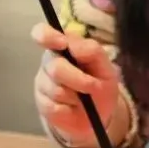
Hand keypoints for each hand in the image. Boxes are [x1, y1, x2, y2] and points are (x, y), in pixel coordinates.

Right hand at [32, 23, 120, 144]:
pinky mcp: (41, 104)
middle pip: (55, 67)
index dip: (47, 36)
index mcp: (64, 47)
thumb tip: (73, 46)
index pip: (43, 33)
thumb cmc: (101, 84)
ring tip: (85, 98)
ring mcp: (43, 83)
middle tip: (92, 86)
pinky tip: (75, 109)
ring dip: (77, 97)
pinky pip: (55, 108)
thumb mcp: (106, 68)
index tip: (61, 44)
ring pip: (56, 90)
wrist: (98, 114)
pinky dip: (71, 111)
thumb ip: (93, 52)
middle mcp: (49, 62)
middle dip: (77, 79)